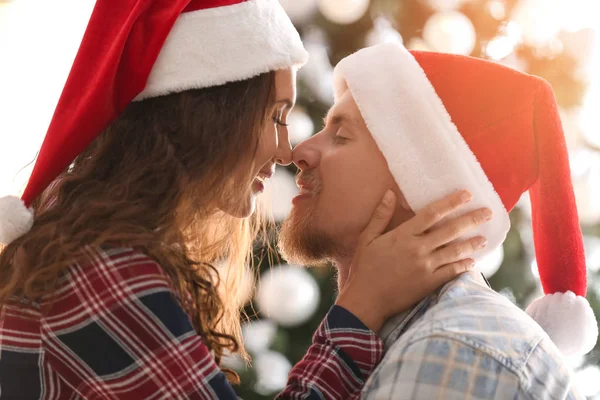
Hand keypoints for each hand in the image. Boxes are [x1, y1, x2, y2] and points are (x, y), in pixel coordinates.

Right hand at [335, 189, 491, 332]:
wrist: (366, 300)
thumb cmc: (364, 268)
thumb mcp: (367, 238)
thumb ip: (380, 216)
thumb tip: (390, 193)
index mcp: (403, 235)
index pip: (432, 214)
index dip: (451, 203)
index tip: (466, 194)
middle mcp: (417, 249)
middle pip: (450, 230)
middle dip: (471, 219)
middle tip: (487, 212)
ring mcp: (425, 267)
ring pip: (455, 251)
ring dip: (472, 243)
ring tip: (485, 238)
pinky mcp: (428, 283)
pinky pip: (451, 272)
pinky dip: (463, 266)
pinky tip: (472, 262)